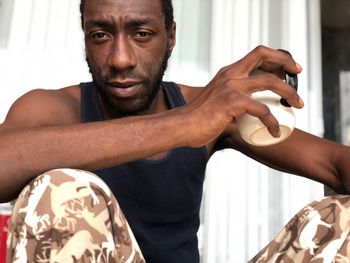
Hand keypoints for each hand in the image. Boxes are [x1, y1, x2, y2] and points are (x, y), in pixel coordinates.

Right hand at [184, 45, 303, 146]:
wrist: (182, 127)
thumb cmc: (198, 119)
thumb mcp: (218, 102)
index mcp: (227, 73)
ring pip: (269, 81)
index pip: (255, 55)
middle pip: (263, 56)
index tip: (287, 67)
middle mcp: (230, 75)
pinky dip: (272, 121)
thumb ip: (233, 102)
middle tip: (298, 73)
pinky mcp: (231, 102)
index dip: (274, 57)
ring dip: (289, 92)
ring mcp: (231, 87)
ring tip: (298, 104)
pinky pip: (261, 110)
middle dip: (285, 61)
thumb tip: (248, 112)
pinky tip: (274, 130)